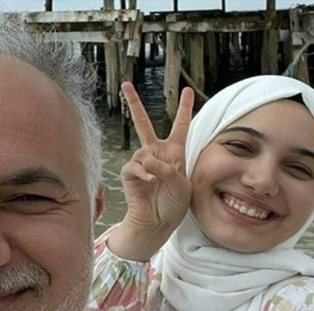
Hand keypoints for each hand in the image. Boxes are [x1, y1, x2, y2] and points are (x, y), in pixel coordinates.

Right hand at [107, 82, 193, 260]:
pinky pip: (135, 166)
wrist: (157, 223)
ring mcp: (142, 162)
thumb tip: (147, 160)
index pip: (180, 126)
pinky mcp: (130, 173)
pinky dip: (144, 173)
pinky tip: (149, 182)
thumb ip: (168, 168)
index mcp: (175, 153)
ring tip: (158, 182)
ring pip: (144, 152)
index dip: (184, 108)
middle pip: (143, 123)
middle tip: (126, 84)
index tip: (187, 91)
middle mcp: (156, 153)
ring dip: (153, 166)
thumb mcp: (182, 184)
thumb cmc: (173, 205)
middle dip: (134, 103)